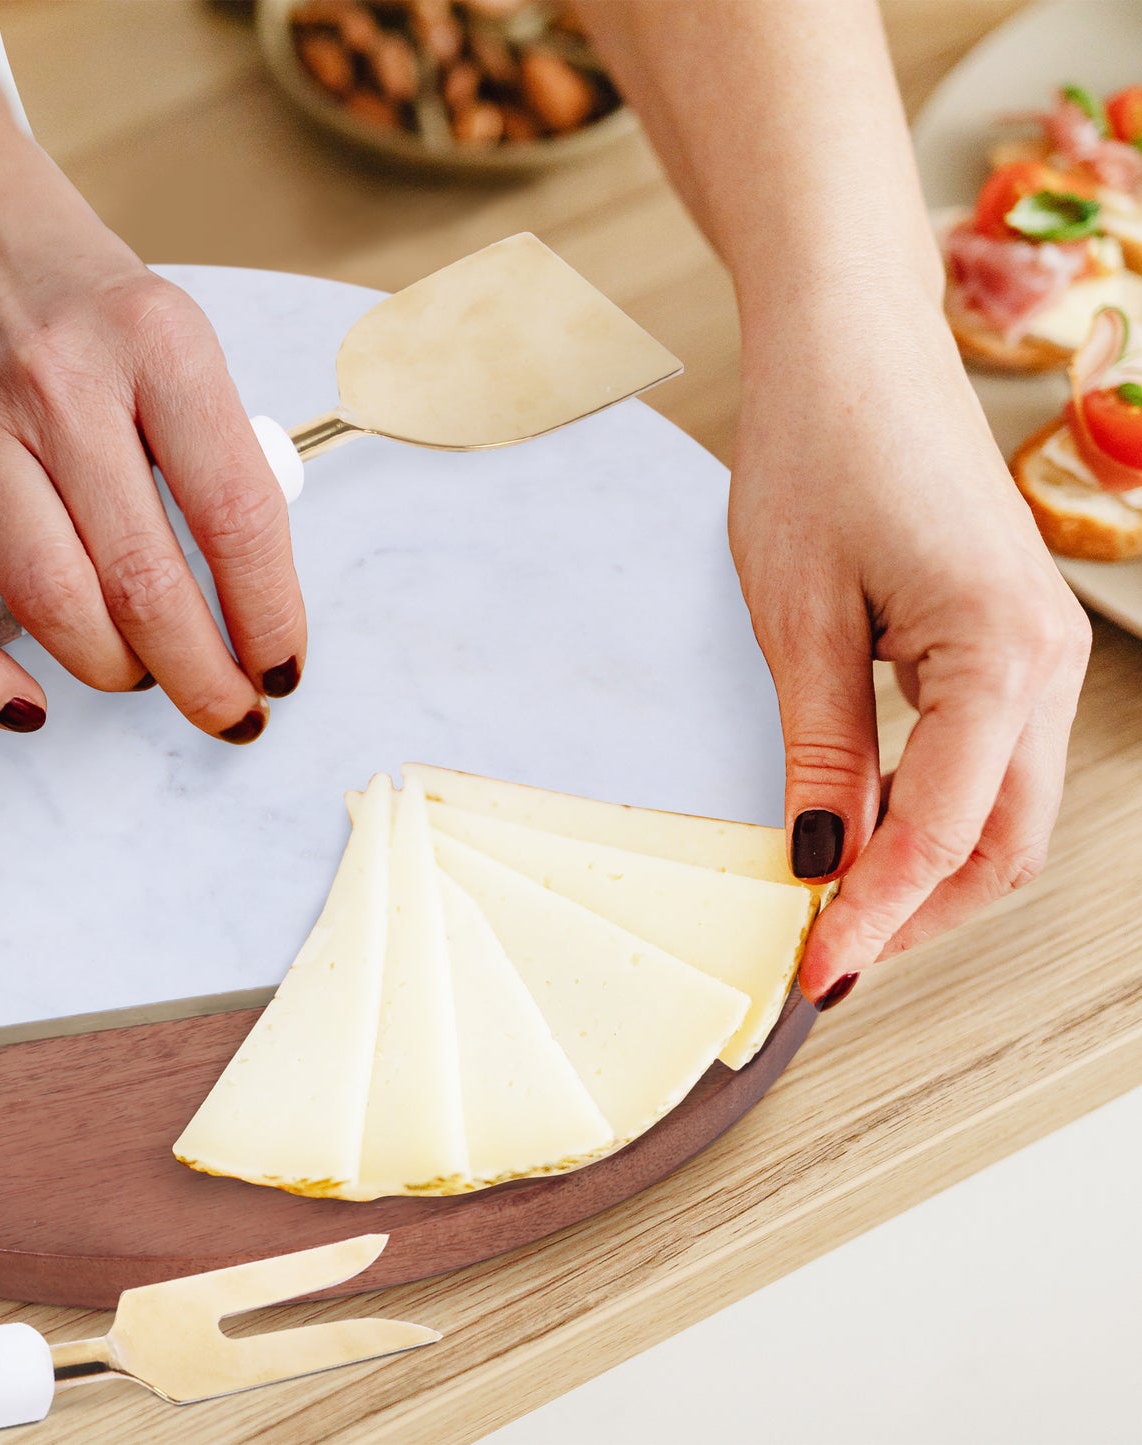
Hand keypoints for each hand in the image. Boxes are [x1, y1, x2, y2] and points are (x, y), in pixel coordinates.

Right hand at [0, 17, 304, 738]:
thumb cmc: (89, 317)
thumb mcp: (181, 347)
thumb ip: (220, 458)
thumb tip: (252, 605)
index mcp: (159, 345)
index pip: (237, 513)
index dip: (271, 617)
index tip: (283, 671)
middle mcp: (61, 383)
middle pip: (145, 578)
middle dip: (201, 675)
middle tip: (228, 711)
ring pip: (51, 598)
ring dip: (113, 672)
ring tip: (142, 676)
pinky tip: (26, 703)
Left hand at [728, 278, 1090, 1004]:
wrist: (850, 344)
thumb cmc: (818, 454)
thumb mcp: (798, 619)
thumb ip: (824, 754)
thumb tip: (823, 865)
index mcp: (1002, 657)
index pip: (943, 835)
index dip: (876, 918)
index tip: (814, 974)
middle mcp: (1049, 663)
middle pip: (1002, 845)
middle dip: (916, 914)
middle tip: (825, 956)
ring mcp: (1041, 651)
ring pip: (1006, 812)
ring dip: (930, 872)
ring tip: (838, 908)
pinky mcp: (1010, 638)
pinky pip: (993, 760)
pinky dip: (937, 813)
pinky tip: (870, 827)